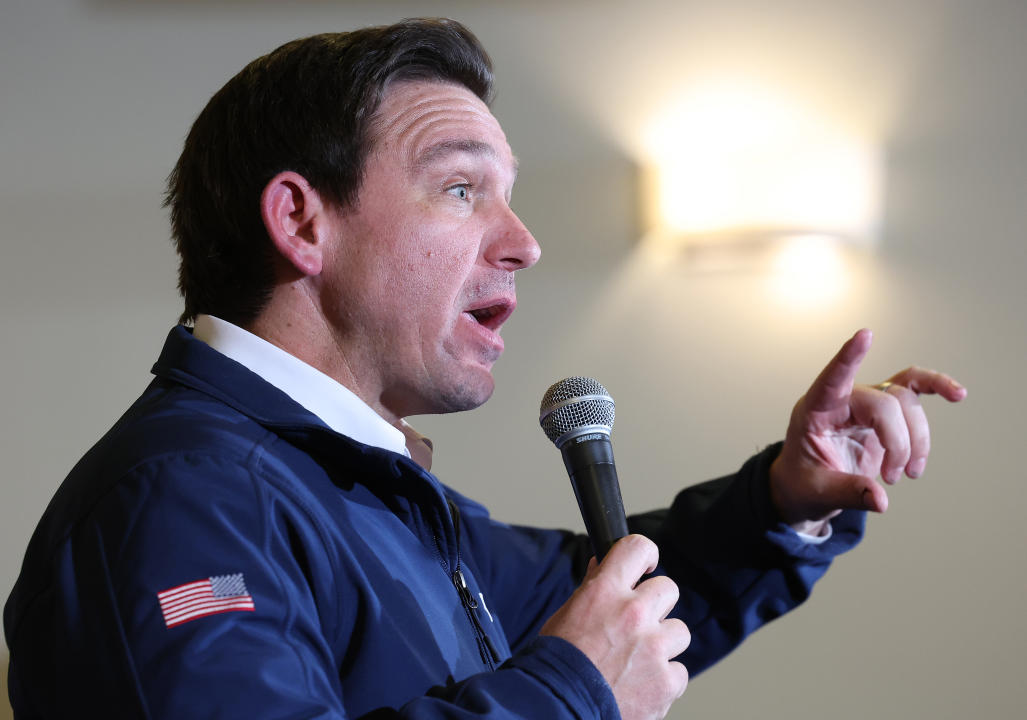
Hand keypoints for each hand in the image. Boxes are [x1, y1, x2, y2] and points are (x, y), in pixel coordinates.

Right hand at [540, 535, 689, 719]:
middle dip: (655, 605)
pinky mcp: (666, 681)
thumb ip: (592, 589)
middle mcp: (633, 614)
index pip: (637, 549)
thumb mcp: (567, 615)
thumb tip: (602, 566)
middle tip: (638, 624)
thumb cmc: (557, 662)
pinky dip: (664, 680)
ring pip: (679, 631)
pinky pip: (679, 672)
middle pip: (668, 589)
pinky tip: (641, 685)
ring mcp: (653, 648)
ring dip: (663, 644)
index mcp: (605, 592)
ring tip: (637, 661)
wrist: (557, 706)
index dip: (646, 554)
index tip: (647, 565)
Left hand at [769, 329, 966, 533]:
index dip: (848, 359)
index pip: (831, 379)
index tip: (865, 335)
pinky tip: (957, 394)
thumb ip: (848, 492)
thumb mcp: (817, 493)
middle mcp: (841, 400)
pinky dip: (936, 388)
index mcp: (815, 412)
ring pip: (906, 402)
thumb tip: (880, 500)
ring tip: (910, 473)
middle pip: (885, 403)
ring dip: (916, 439)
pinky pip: (913, 389)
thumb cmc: (804, 482)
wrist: (808, 487)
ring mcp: (865, 402)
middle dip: (899, 443)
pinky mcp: (885, 412)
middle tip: (894, 478)